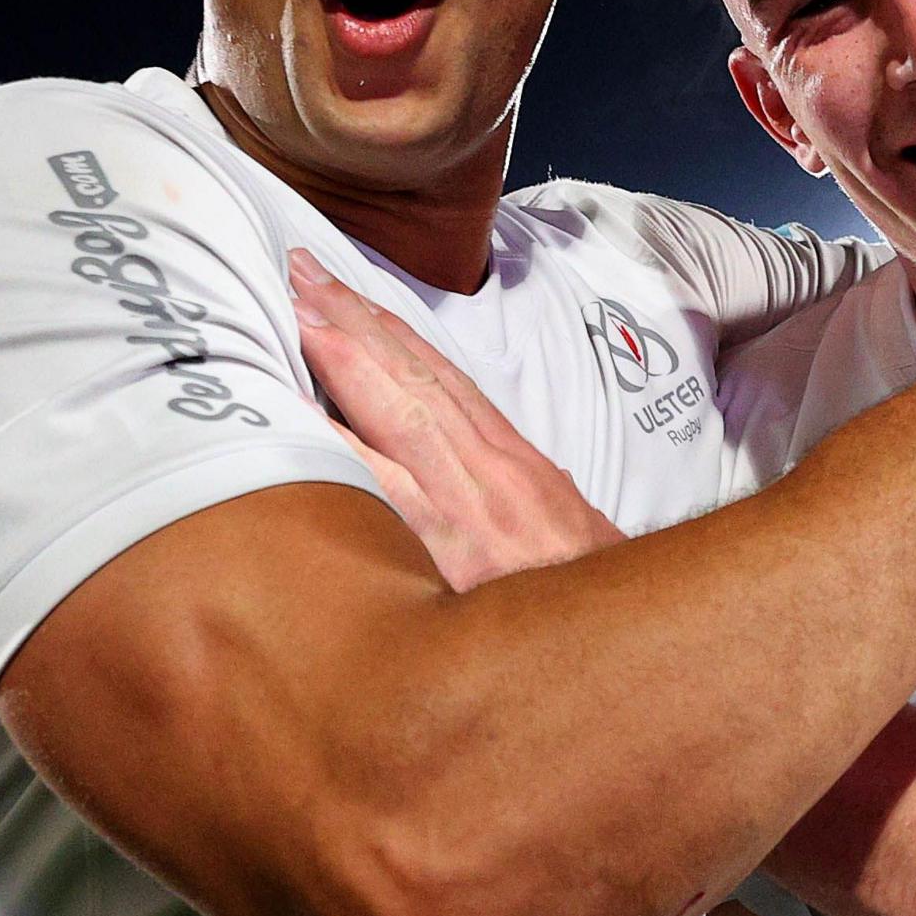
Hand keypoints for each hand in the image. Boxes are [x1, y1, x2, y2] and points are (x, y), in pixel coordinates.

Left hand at [288, 251, 629, 590]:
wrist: (619, 643)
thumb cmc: (589, 596)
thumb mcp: (569, 535)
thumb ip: (520, 502)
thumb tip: (491, 489)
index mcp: (513, 464)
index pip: (444, 380)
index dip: (394, 332)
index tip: (350, 295)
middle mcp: (488, 471)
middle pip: (414, 376)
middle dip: (356, 319)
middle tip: (302, 272)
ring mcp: (466, 507)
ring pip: (398, 411)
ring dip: (344, 356)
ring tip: (296, 311)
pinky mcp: (448, 553)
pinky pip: (380, 491)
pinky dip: (338, 447)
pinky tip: (296, 415)